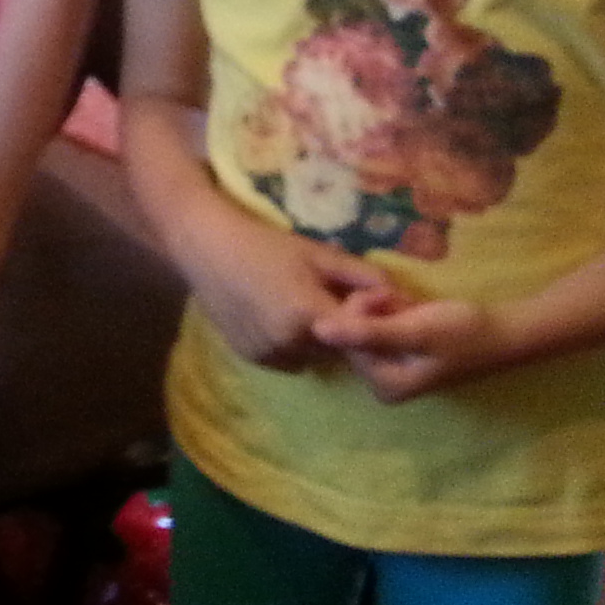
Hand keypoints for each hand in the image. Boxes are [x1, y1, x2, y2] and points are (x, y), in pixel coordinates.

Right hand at [185, 215, 391, 373]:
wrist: (206, 249)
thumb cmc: (264, 245)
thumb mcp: (318, 254)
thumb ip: (362, 276)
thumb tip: (398, 295)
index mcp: (310, 315)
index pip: (360, 337)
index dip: (369, 328)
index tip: (368, 314)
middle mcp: (290, 343)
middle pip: (336, 348)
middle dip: (339, 330)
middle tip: (324, 299)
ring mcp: (268, 354)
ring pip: (311, 356)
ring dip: (313, 340)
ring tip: (295, 305)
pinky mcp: (251, 358)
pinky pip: (286, 359)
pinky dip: (288, 344)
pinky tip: (273, 315)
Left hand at [311, 290, 516, 403]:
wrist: (504, 331)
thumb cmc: (463, 332)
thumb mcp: (413, 330)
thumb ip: (366, 332)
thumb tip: (316, 331)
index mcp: (384, 386)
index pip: (346, 340)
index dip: (362, 310)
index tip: (391, 297)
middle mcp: (384, 384)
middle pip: (354, 335)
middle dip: (375, 310)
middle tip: (404, 302)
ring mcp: (393, 371)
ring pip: (366, 326)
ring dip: (385, 308)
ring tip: (413, 306)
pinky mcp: (402, 356)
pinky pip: (382, 327)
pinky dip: (394, 312)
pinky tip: (416, 309)